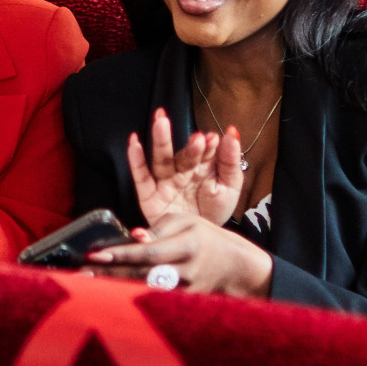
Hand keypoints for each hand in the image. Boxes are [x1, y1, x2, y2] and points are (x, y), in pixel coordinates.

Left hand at [83, 212, 274, 296]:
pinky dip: (129, 297)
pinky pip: (151, 300)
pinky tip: (106, 296)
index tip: (94, 254)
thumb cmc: (206, 238)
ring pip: (143, 291)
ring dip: (114, 288)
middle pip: (140, 275)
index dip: (120, 253)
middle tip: (80, 274)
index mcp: (187, 245)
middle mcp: (185, 271)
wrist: (235, 267)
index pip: (147, 252)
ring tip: (87, 284)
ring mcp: (184, 292)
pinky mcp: (182, 304)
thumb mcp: (186, 221)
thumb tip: (133, 237)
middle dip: (108, 274)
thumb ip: (158, 228)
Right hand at [128, 108, 242, 225]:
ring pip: (161, 161)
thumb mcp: (229, 187)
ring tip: (160, 121)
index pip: (203, 152)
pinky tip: (134, 143)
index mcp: (201, 168)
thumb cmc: (214, 212)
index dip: (206, 146)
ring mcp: (166, 184)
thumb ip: (230, 160)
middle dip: (181, 140)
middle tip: (181, 126)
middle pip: (180, 155)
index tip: (211, 139)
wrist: (201, 244)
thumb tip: (232, 132)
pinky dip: (136, 161)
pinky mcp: (150, 198)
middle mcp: (182, 173)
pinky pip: (142, 178)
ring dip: (160, 141)